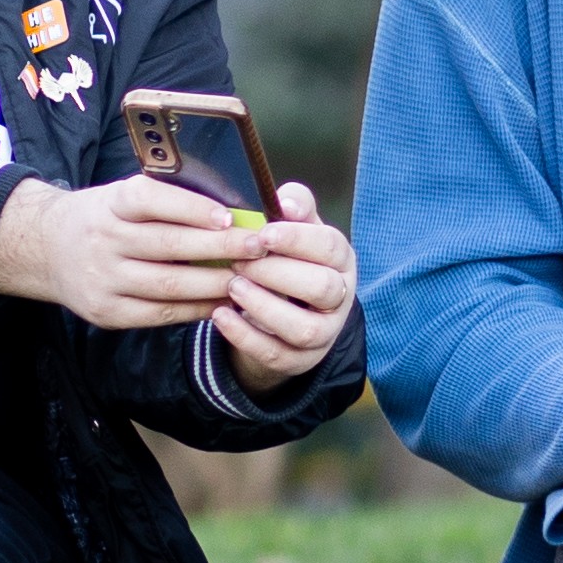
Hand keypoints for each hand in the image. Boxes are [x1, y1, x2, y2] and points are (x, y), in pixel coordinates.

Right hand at [0, 174, 254, 330]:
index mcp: (111, 203)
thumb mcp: (123, 195)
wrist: (48, 248)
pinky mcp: (106, 312)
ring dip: (214, 283)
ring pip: (168, 285)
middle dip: (219, 248)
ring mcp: (102, 279)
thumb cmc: (106, 216)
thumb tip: (233, 208)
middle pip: (168, 245)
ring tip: (249, 278)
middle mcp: (103, 239)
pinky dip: (195, 308)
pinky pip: (160, 313)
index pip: (151, 199)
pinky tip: (221, 302)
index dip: (192, 208)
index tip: (230, 217)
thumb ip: (168, 199)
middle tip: (258, 246)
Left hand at [207, 183, 355, 387]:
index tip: (263, 234)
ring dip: (263, 306)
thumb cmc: (287, 260)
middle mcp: (341, 299)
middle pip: (322, 287)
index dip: (297, 239)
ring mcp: (324, 334)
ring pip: (303, 327)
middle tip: (239, 262)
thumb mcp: (294, 230)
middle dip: (276, 273)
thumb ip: (293, 207)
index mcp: (342, 261)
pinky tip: (220, 315)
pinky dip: (244, 336)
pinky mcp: (300, 361)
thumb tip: (286, 201)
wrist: (282, 314)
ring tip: (232, 286)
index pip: (331, 247)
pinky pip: (275, 354)